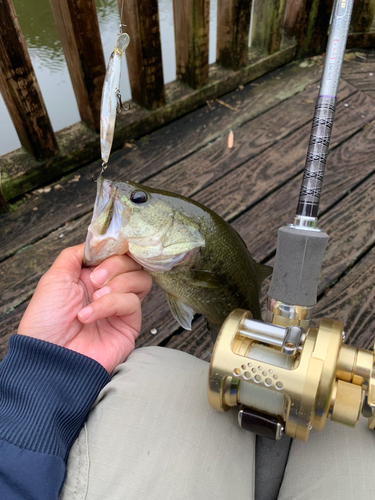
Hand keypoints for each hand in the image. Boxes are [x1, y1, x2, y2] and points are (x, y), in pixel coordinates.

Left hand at [18, 244, 151, 372]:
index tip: (103, 253)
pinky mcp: (129, 324)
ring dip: (117, 283)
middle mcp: (109, 289)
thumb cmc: (46, 320)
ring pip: (141, 280)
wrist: (49, 356)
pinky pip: (132, 302)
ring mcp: (121, 307)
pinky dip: (110, 304)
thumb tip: (98, 243)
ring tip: (95, 296)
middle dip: (115, 265)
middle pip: (133, 263)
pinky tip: (90, 315)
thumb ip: (76, 254)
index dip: (114, 249)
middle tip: (95, 280)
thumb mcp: (55, 277)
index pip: (118, 253)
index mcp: (92, 276)